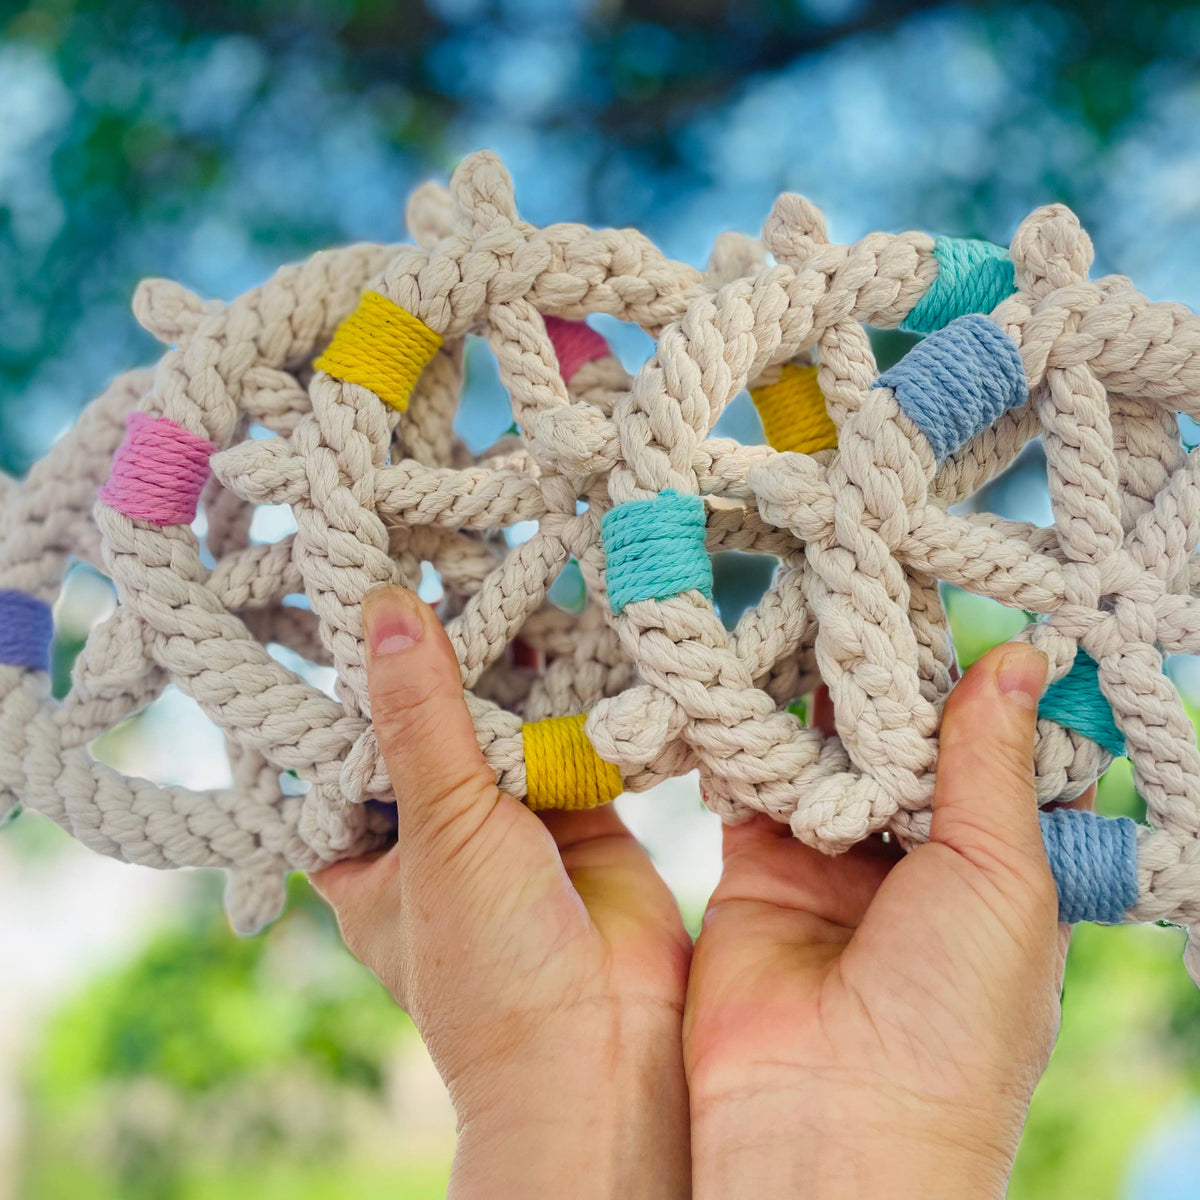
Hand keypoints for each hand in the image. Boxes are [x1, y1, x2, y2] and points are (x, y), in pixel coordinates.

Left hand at [310, 586, 691, 1198]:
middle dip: (440, 661)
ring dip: (508, 670)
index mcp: (364, 849)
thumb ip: (421, 717)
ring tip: (504, 583)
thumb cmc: (490, 965)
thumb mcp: (439, 829)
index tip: (356, 596)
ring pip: (499, 724)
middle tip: (439, 570)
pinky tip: (568, 632)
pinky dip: (571, 697)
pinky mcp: (578, 813)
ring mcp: (507, 820)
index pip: (342, 745)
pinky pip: (567, 737)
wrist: (606, 1049)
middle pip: (427, 722)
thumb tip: (385, 609)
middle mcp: (432, 829)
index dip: (351, 678)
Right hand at [684, 643, 1069, 1199]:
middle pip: (890, 744)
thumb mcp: (1000, 876)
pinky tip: (745, 680)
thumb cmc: (950, 1018)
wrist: (830, 1124)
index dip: (955, 682)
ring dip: (808, 701)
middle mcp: (909, 862)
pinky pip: (751, 785)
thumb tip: (1023, 658)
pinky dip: (748, 739)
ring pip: (819, 756)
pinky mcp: (756, 870)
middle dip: (874, 682)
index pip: (972, 749)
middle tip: (853, 591)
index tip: (931, 602)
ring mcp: (829, 864)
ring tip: (798, 615)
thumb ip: (990, 764)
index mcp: (987, 867)